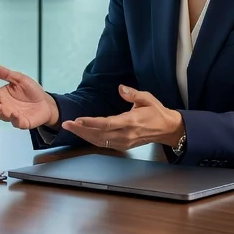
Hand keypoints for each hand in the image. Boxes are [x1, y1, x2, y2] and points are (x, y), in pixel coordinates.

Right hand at [0, 63, 58, 130]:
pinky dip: (16, 120)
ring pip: (4, 117)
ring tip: (3, 109)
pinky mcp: (23, 123)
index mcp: (2, 96)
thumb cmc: (31, 90)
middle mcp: (5, 107)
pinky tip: (16, 115)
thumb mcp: (19, 79)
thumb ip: (6, 74)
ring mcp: (13, 116)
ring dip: (3, 114)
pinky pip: (18, 123)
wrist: (46, 102)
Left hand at [62, 85, 184, 151]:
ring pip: (100, 142)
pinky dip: (92, 140)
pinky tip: (83, 134)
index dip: (92, 123)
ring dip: (84, 135)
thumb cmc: (156, 112)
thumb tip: (120, 88)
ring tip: (71, 128)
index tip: (78, 119)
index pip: (108, 124)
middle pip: (99, 135)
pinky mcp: (123, 145)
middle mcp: (126, 134)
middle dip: (81, 130)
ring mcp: (125, 142)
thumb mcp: (147, 98)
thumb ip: (133, 94)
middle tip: (66, 124)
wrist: (168, 129)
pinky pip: (104, 144)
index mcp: (131, 122)